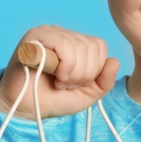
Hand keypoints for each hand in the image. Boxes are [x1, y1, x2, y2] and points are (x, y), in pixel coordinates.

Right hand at [0, 26, 119, 119]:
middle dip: (82, 75)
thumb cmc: (53, 99)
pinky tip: (49, 75)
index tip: (75, 83)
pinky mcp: (33, 37)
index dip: (93, 70)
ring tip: (58, 82)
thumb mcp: (87, 94)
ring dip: (71, 73)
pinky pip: (62, 46)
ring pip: (77, 47)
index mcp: (74, 41)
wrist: (26, 109)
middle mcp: (61, 32)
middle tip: (65, 84)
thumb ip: (104, 81)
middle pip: (89, 47)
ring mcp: (46, 32)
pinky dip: (62, 67)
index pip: (98, 45)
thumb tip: (114, 61)